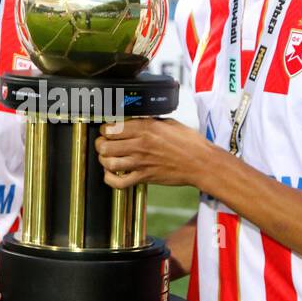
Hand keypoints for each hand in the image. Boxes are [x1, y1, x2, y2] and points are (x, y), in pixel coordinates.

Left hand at [94, 116, 211, 188]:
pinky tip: (111, 173)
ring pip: (108, 163)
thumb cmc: (189, 142)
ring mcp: (141, 162)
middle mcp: (140, 144)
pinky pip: (118, 182)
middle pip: (105, 145)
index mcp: (145, 128)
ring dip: (104, 160)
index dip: (105, 129)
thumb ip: (149, 120)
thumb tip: (135, 118)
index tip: (107, 130)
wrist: (200, 163)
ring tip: (107, 157)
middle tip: (104, 143)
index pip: (111, 128)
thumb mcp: (168, 122)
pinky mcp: (144, 177)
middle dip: (100, 144)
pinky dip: (110, 179)